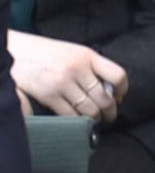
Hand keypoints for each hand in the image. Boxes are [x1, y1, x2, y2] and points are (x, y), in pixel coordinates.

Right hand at [8, 31, 128, 122]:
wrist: (15, 51)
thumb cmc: (46, 53)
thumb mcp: (74, 53)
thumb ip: (93, 69)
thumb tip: (113, 93)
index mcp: (87, 56)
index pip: (117, 75)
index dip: (122, 90)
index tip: (119, 96)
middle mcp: (78, 69)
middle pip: (105, 99)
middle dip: (110, 111)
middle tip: (109, 116)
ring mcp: (63, 83)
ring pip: (90, 110)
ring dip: (95, 119)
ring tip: (94, 119)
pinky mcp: (49, 95)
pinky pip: (70, 115)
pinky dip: (77, 121)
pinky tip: (77, 120)